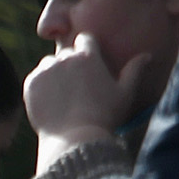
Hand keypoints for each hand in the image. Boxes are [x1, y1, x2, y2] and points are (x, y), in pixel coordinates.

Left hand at [22, 33, 170, 166]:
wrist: (75, 139)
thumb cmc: (104, 117)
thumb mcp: (124, 93)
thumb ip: (134, 70)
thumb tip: (147, 55)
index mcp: (88, 55)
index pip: (85, 40)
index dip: (87, 51)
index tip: (89, 65)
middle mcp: (64, 58)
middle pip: (66, 53)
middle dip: (71, 64)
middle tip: (76, 86)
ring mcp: (45, 70)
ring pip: (48, 64)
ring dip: (54, 73)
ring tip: (62, 94)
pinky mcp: (30, 84)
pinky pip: (34, 78)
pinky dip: (40, 86)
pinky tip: (51, 102)